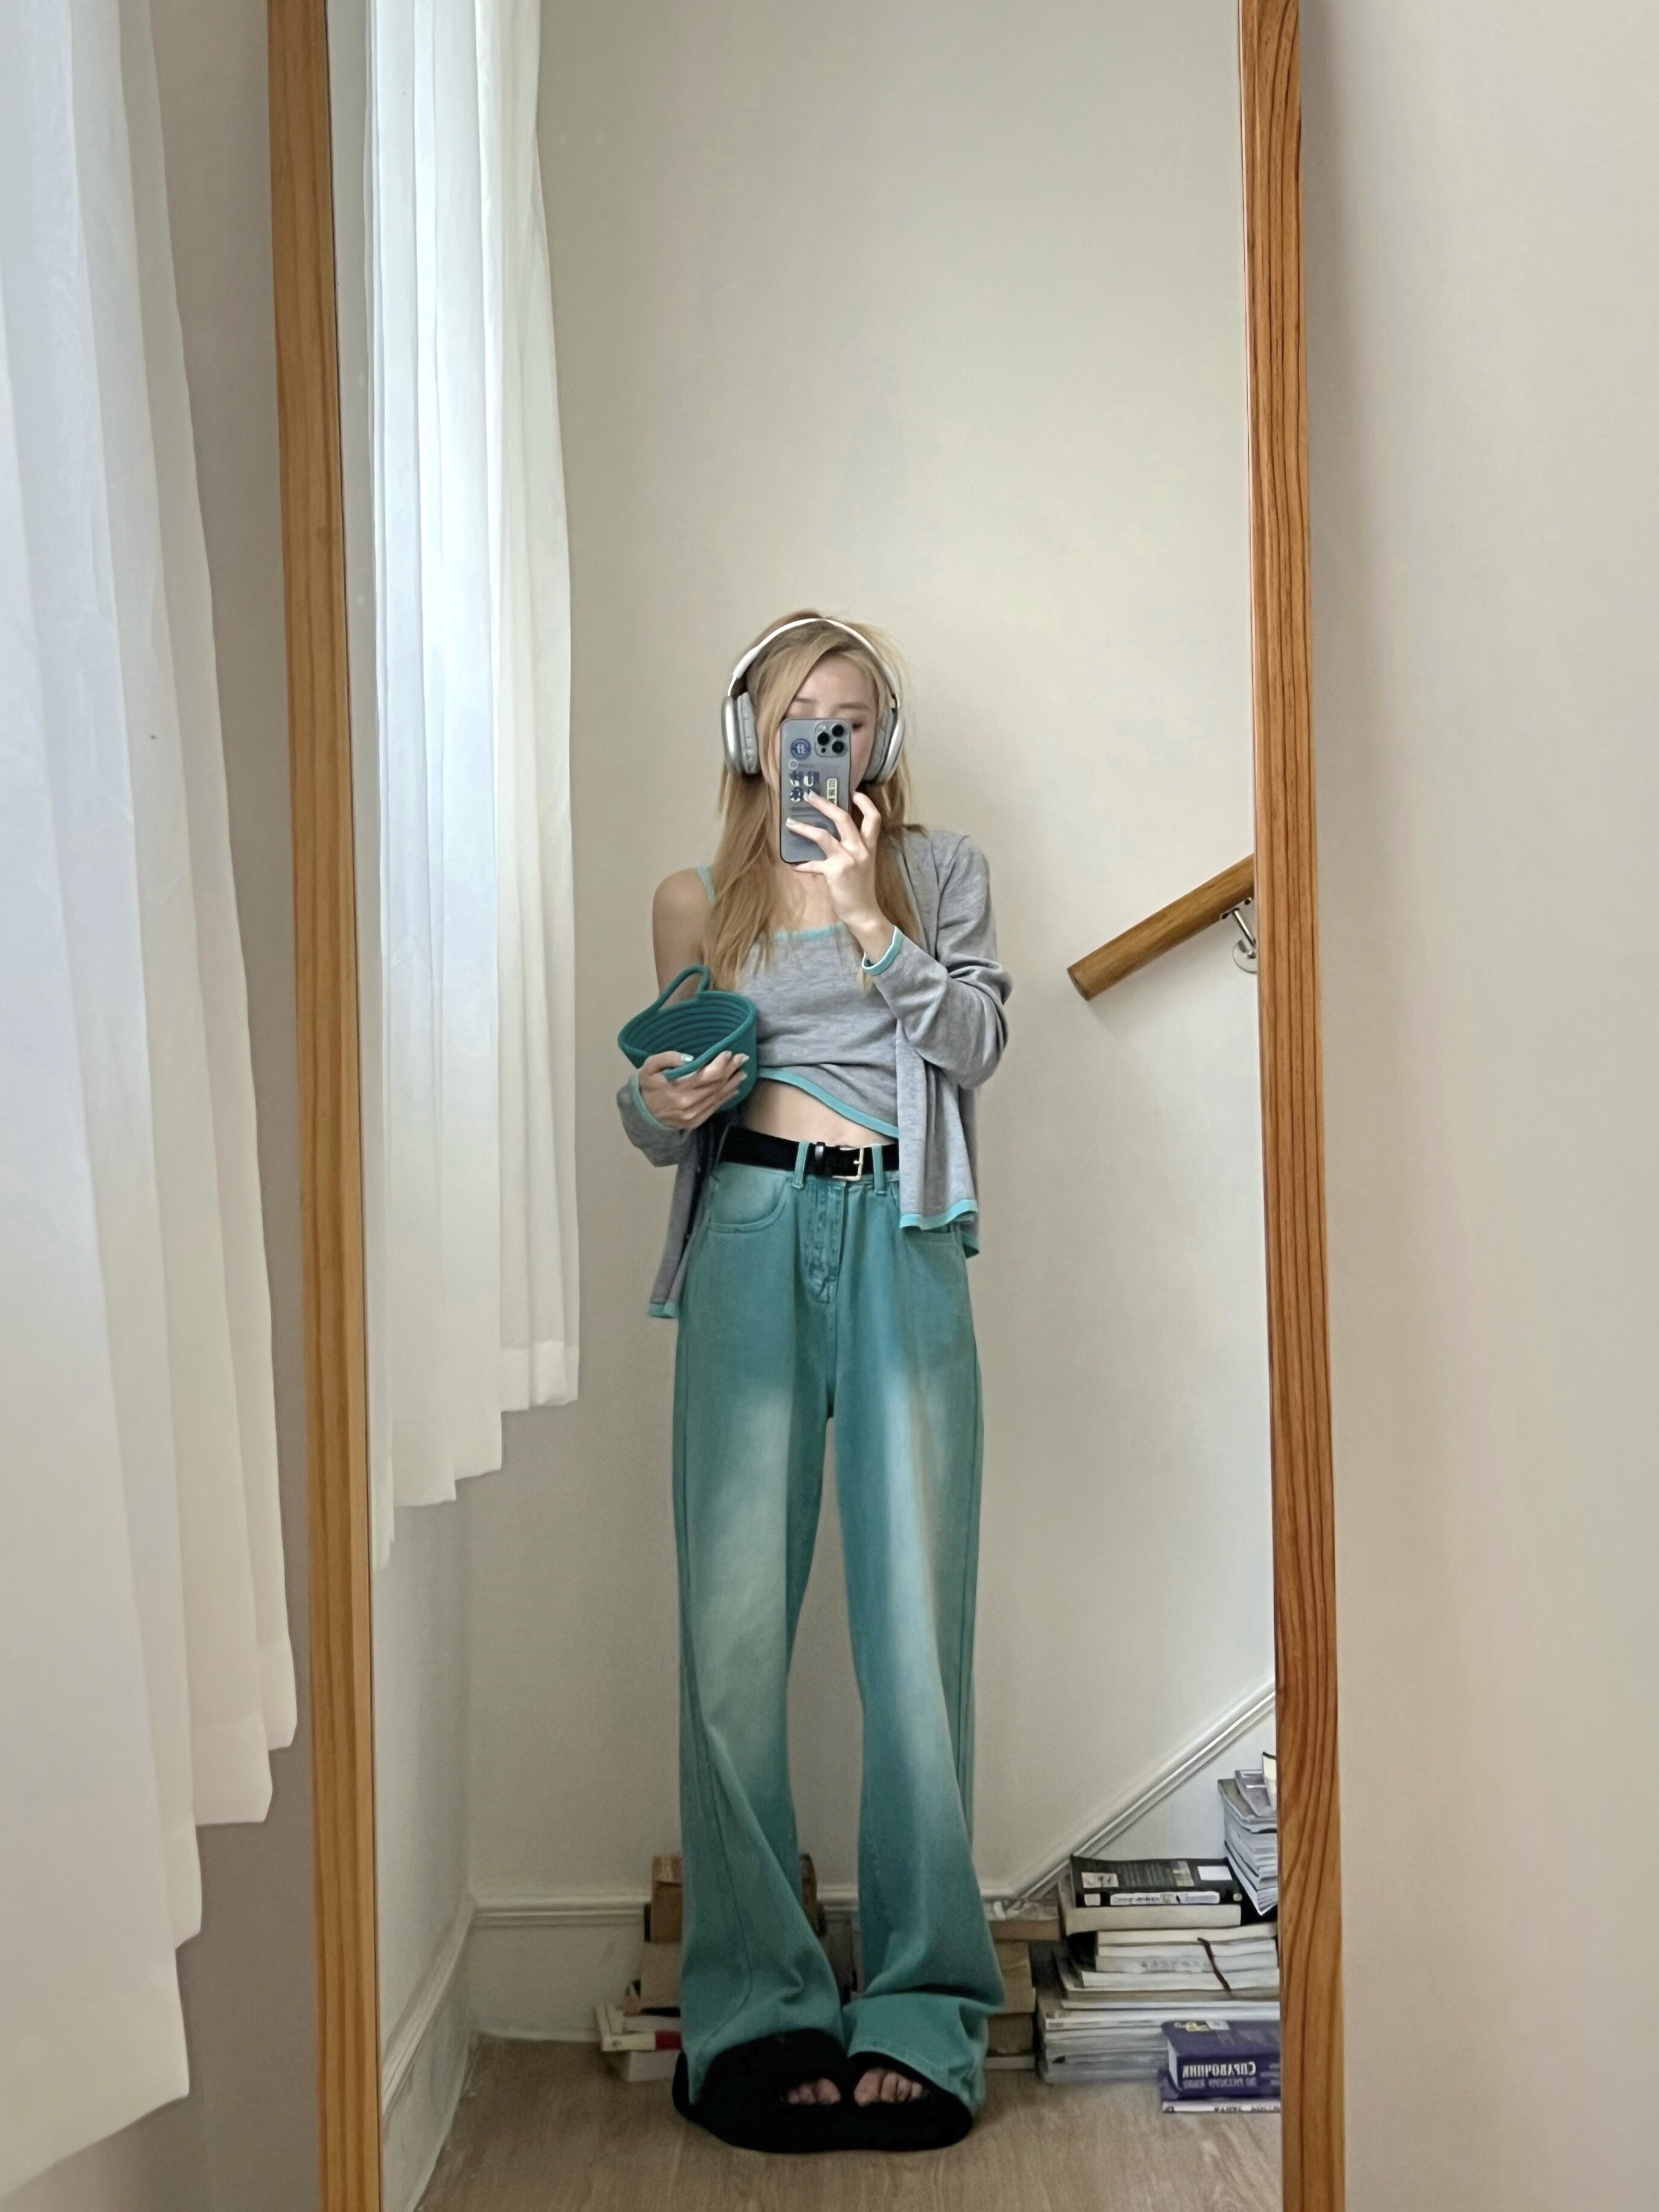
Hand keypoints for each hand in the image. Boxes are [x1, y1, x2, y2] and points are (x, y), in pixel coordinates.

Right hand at [638, 1048, 745, 1128]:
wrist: (643, 1113)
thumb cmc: (649, 1085)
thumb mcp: (649, 1067)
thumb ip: (667, 1058)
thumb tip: (690, 1057)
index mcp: (678, 1088)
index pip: (709, 1074)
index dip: (722, 1063)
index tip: (728, 1052)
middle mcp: (689, 1103)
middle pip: (718, 1084)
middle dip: (731, 1069)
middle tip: (741, 1058)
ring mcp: (694, 1115)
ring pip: (719, 1096)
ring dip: (733, 1083)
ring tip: (742, 1071)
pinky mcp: (696, 1121)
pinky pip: (716, 1107)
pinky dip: (727, 1096)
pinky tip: (734, 1088)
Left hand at [788, 791, 892, 959]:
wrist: (864, 913)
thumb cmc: (861, 889)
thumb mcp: (863, 865)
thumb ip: (853, 850)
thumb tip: (832, 837)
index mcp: (869, 847)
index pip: (873, 818)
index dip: (865, 803)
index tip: (853, 792)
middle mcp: (860, 849)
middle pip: (843, 818)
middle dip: (825, 804)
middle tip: (809, 796)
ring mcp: (847, 860)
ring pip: (823, 835)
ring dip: (804, 828)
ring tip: (790, 823)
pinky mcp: (834, 872)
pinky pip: (813, 864)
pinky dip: (801, 864)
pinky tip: (792, 865)